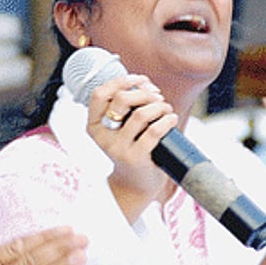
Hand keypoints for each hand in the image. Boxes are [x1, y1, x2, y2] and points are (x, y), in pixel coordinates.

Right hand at [86, 74, 178, 207]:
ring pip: (139, 114)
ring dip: (159, 106)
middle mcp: (102, 136)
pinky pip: (153, 132)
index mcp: (94, 125)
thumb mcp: (121, 129)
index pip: (99, 94)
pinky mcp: (135, 157)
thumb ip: (125, 108)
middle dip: (144, 93)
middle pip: (121, 99)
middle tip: (158, 98)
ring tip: (166, 109)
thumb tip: (142, 82)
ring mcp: (117, 148)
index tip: (140, 80)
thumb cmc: (132, 149)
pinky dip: (166, 120)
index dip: (121, 81)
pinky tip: (171, 119)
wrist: (136, 184)